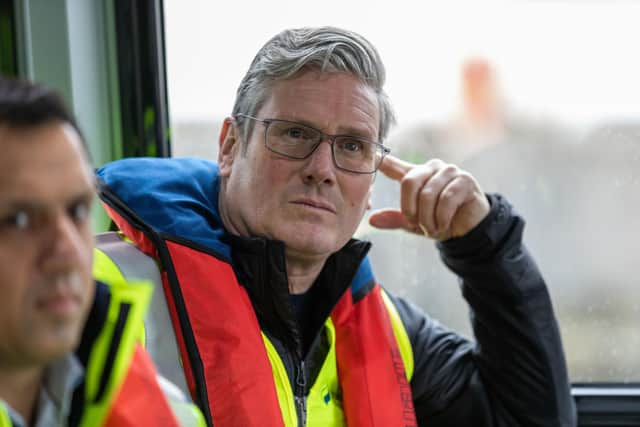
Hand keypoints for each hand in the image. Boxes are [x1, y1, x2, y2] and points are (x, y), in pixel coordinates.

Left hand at [369, 156, 489, 240]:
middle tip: (417, 225)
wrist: (468, 230)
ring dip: (427, 218)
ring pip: (427, 194)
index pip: (394, 165)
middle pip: (409, 182)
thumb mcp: (415, 223)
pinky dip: (441, 217)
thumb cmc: (440, 221)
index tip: (371, 157)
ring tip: (432, 228)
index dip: (382, 161)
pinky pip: (446, 198)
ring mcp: (449, 171)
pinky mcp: (465, 180)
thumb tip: (372, 220)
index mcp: (416, 175)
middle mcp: (432, 168)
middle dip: (410, 210)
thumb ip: (396, 219)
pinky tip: (443, 225)